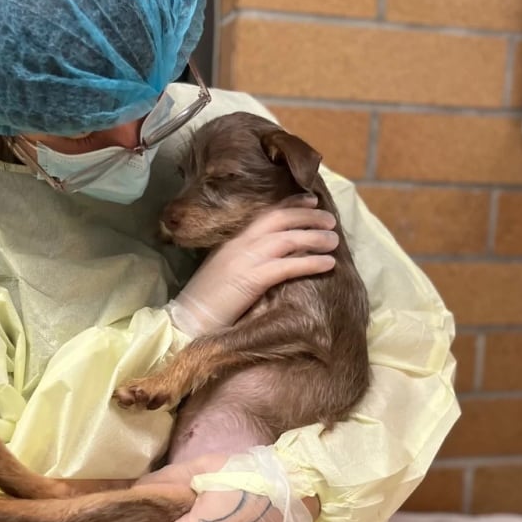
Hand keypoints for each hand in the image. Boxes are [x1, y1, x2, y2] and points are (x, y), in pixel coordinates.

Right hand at [167, 197, 337, 336]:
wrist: (187, 321)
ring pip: (287, 239)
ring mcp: (244, 260)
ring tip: (335, 240)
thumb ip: (245, 258)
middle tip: (330, 219)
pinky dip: (310, 262)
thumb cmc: (207, 302)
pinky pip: (287, 266)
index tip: (312, 201)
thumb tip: (275, 254)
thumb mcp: (225, 271)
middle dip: (308, 216)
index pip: (266, 214)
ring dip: (315, 237)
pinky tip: (328, 264)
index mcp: (232, 241)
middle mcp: (239, 244)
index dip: (291, 204)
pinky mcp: (251, 280)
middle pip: (280, 219)